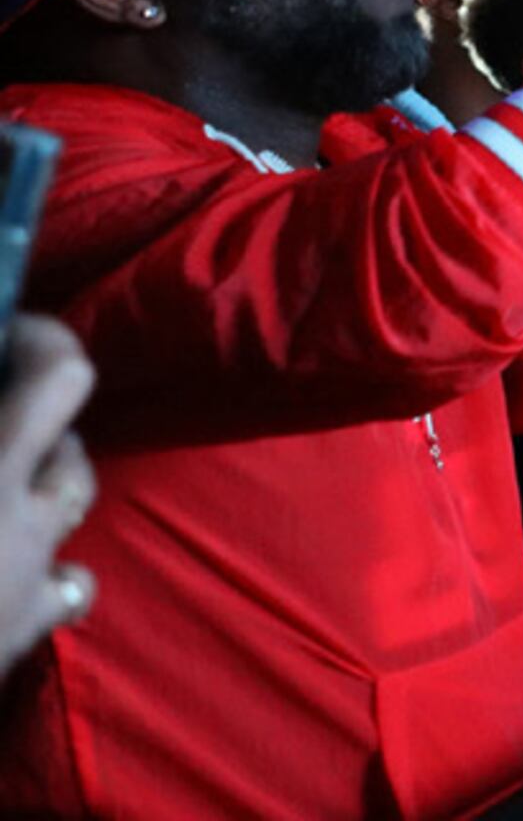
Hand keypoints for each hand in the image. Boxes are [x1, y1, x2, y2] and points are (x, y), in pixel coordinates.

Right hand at [0, 319, 98, 668]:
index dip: (45, 342)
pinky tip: (25, 561)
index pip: (61, 376)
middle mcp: (24, 517)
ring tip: (2, 472)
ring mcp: (31, 578)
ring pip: (75, 503)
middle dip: (43, 413)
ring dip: (47, 478)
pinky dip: (54, 564)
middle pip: (74, 440)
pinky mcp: (21, 634)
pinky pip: (69, 585)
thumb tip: (2, 444)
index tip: (14, 330)